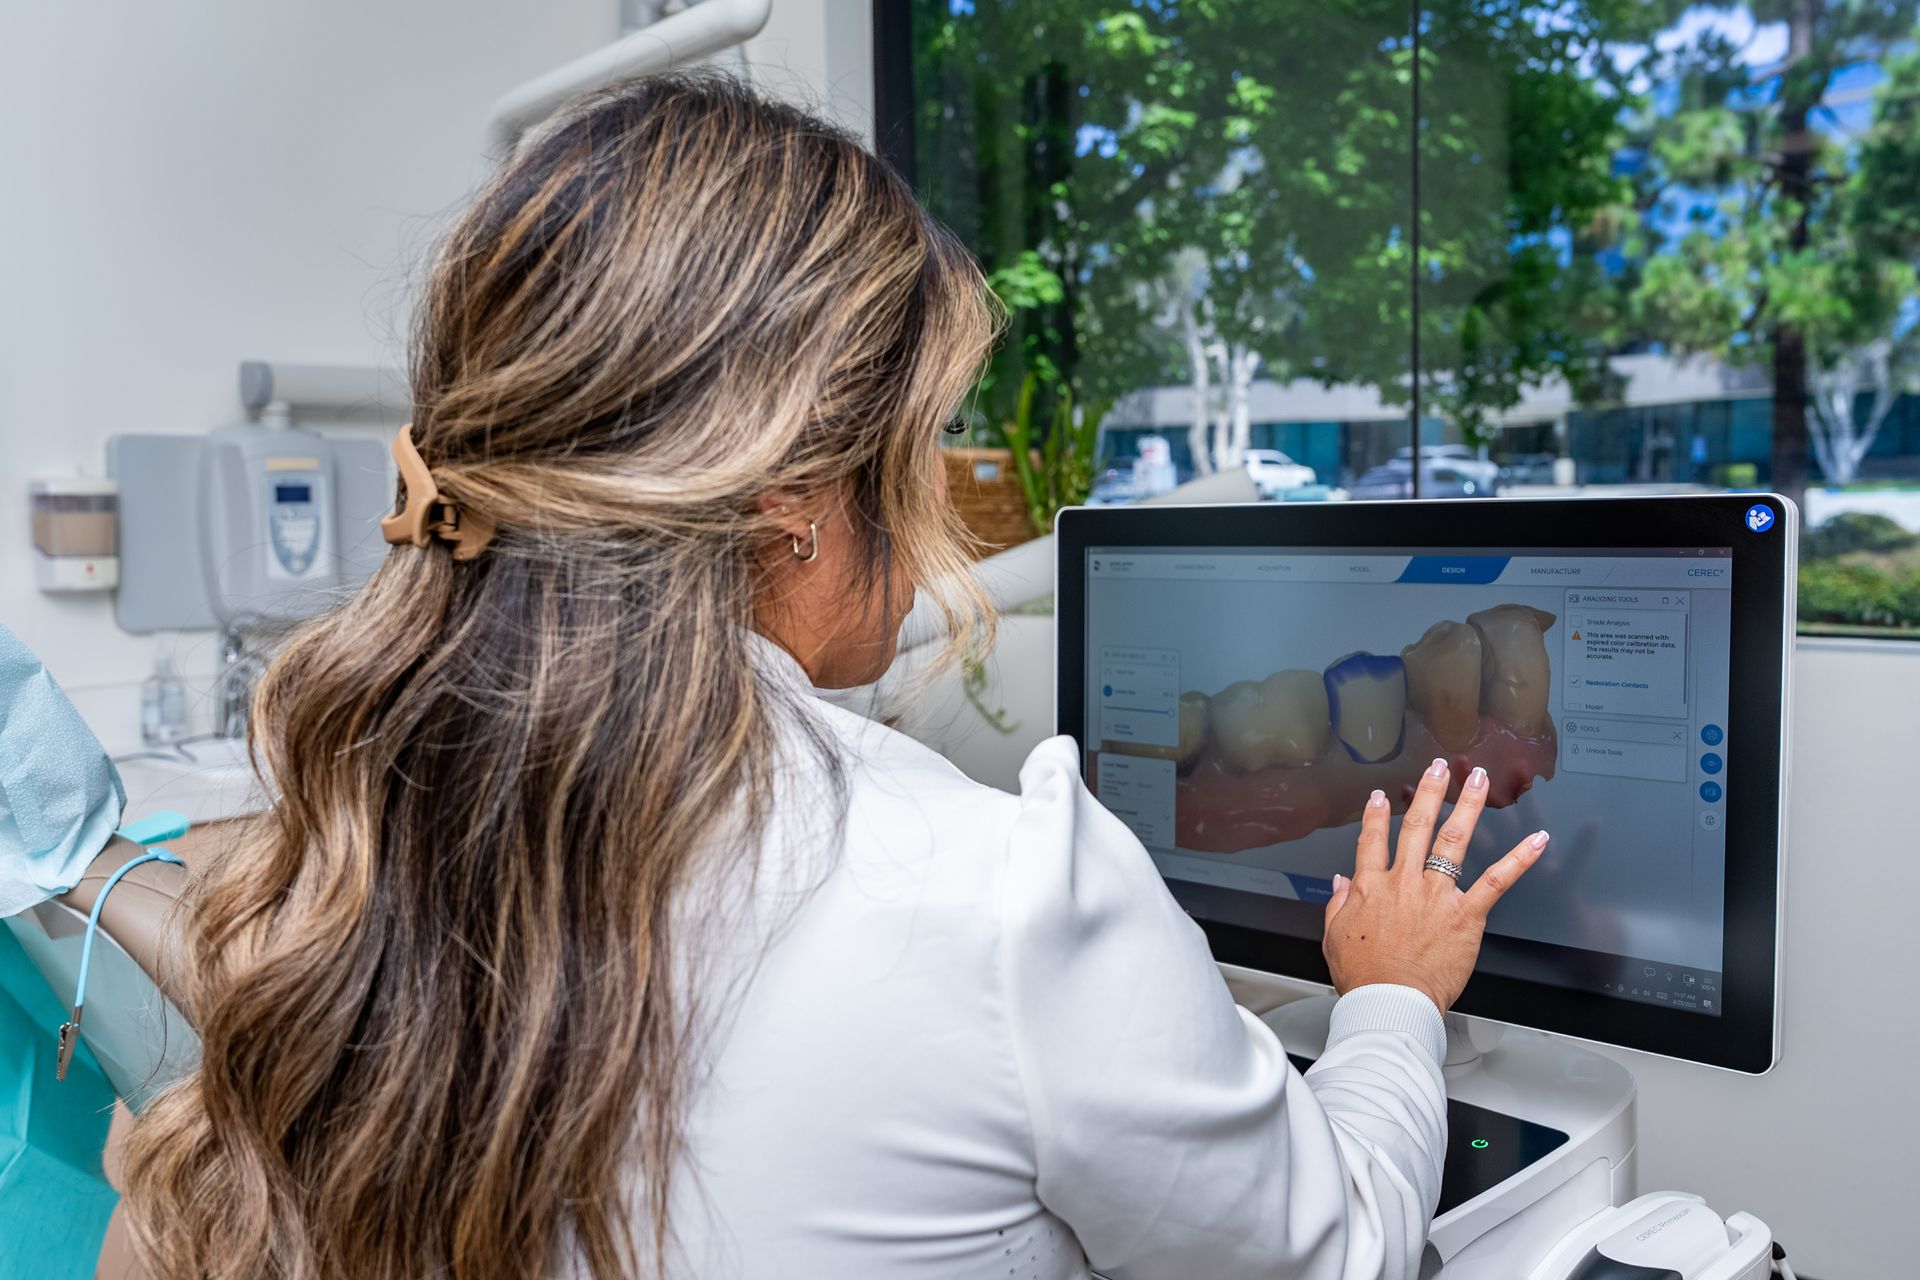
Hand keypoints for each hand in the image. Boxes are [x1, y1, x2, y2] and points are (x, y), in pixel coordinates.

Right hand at [1322, 757, 1548, 1014]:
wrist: (1391, 1000)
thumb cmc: (1365, 977)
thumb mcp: (1334, 937)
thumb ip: (1336, 905)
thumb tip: (1338, 883)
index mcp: (1370, 887)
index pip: (1372, 841)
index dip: (1376, 816)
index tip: (1382, 797)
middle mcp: (1404, 882)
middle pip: (1417, 827)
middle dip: (1429, 792)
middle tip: (1439, 768)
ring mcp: (1437, 894)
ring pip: (1453, 840)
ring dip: (1468, 806)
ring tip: (1479, 780)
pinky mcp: (1466, 914)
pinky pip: (1496, 880)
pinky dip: (1519, 859)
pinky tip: (1536, 840)